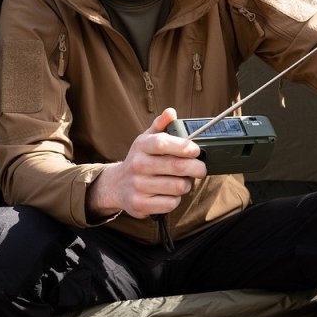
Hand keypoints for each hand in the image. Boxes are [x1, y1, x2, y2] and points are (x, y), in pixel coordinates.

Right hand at [87, 108, 206, 219]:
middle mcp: (137, 165)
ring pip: (178, 186)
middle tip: (201, 169)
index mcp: (141, 146)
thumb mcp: (146, 140)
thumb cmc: (139, 160)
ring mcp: (138, 186)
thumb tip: (171, 112)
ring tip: (183, 181)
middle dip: (196, 168)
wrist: (116, 185)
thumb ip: (160, 125)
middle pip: (177, 167)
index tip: (196, 151)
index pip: (163, 143)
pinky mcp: (140, 204)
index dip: (183, 147)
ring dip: (186, 184)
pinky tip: (171, 194)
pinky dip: (176, 199)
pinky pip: (171, 203)